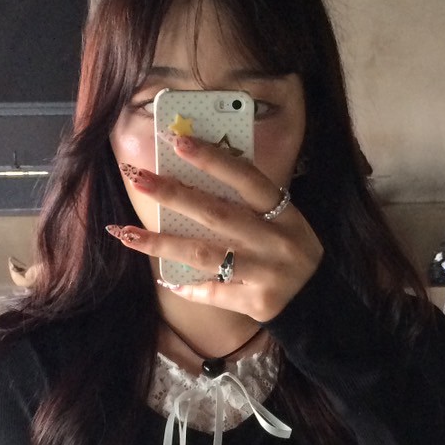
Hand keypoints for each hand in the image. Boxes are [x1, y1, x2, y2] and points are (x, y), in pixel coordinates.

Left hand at [107, 134, 323, 321]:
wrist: (318, 301)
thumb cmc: (290, 251)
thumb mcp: (284, 221)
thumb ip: (250, 204)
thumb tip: (195, 178)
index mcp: (283, 213)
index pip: (246, 179)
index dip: (213, 160)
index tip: (178, 142)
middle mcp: (274, 240)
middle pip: (216, 214)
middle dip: (174, 195)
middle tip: (139, 179)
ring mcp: (265, 272)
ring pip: (204, 254)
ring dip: (161, 244)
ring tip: (126, 233)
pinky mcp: (256, 301)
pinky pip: (212, 291)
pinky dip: (187, 287)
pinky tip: (166, 280)